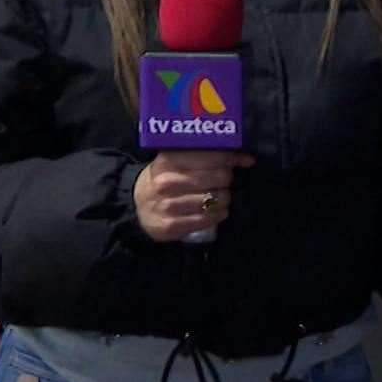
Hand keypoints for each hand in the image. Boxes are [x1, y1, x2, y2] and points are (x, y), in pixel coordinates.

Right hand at [132, 149, 255, 242]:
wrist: (136, 208)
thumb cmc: (163, 180)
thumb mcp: (174, 161)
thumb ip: (203, 155)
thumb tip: (245, 157)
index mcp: (169, 160)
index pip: (211, 156)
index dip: (232, 158)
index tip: (245, 160)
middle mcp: (167, 182)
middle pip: (218, 177)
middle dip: (227, 179)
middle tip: (224, 181)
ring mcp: (168, 205)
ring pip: (215, 200)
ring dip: (224, 199)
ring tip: (220, 197)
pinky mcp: (171, 226)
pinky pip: (207, 220)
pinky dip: (218, 215)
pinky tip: (217, 211)